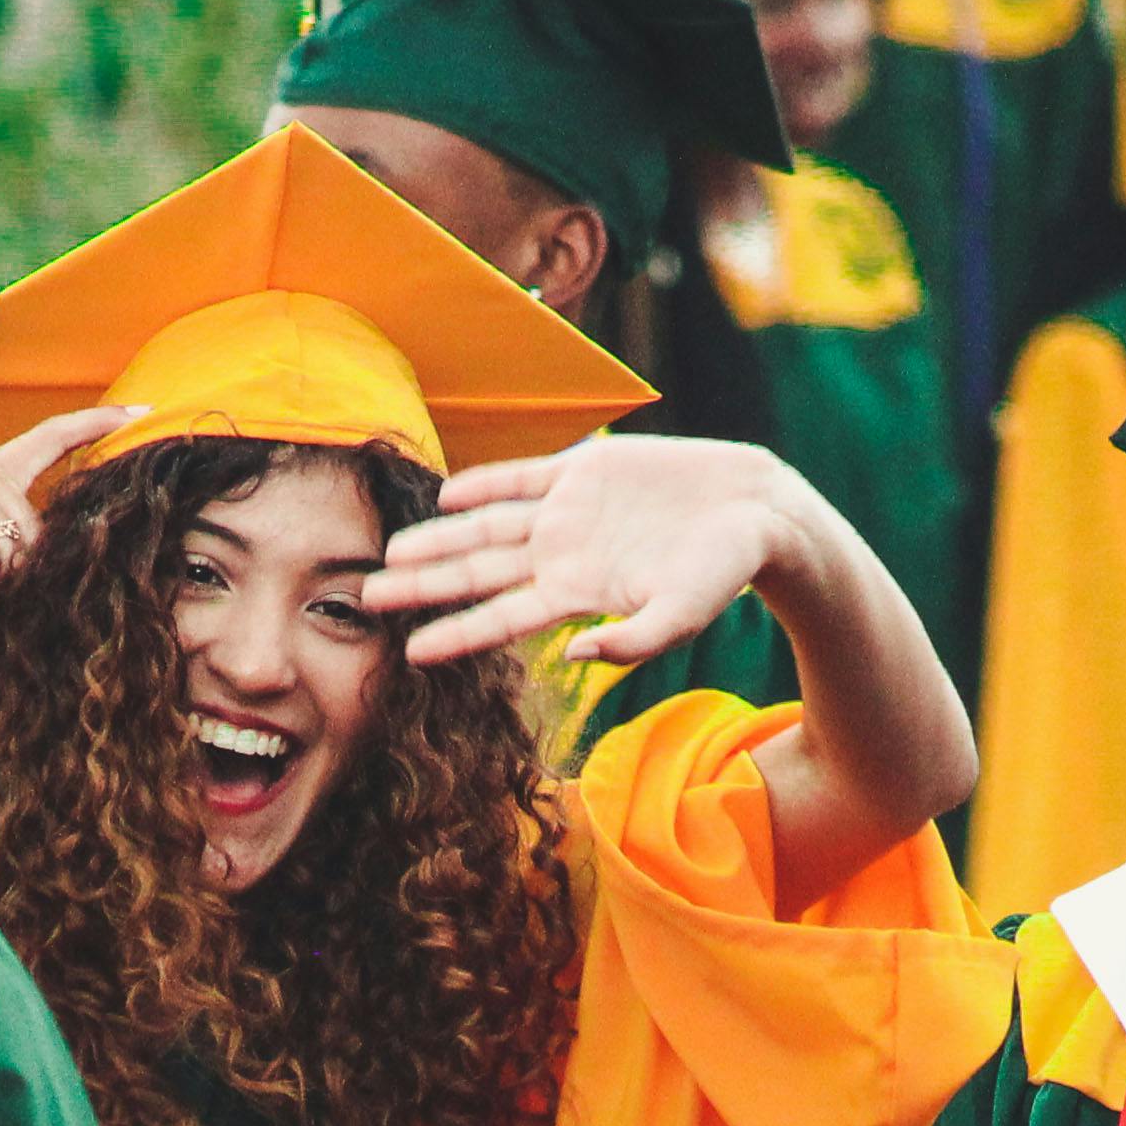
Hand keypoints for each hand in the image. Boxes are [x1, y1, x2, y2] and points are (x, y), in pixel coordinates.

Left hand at [361, 434, 818, 669]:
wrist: (758, 514)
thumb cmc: (724, 575)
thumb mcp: (680, 618)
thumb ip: (631, 644)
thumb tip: (576, 657)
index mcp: (577, 595)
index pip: (501, 618)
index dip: (454, 633)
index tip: (409, 651)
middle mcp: (562, 555)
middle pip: (477, 572)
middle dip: (423, 584)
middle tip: (367, 597)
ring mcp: (570, 512)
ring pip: (487, 527)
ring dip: (439, 539)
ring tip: (392, 551)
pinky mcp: (587, 469)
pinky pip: (522, 477)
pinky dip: (483, 484)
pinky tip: (446, 496)